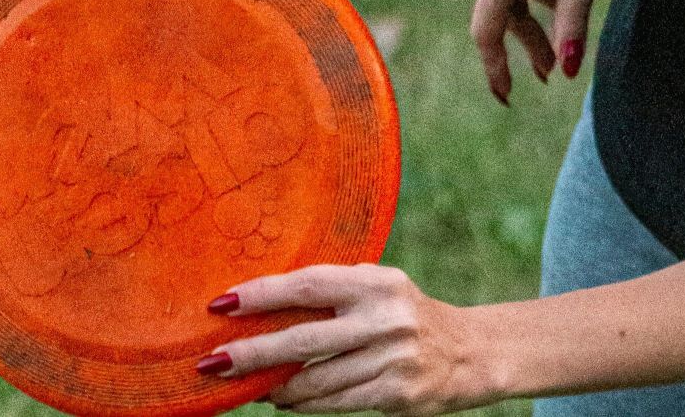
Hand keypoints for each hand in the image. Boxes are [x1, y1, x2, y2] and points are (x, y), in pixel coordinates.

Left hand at [202, 264, 501, 414]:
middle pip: (303, 337)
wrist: (470, 352)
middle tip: (214, 362)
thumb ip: (334, 290)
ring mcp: (392, 357)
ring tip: (247, 386)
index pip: (308, 284)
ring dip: (274, 387)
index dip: (262, 294)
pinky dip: (303, 403)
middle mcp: (385, 317)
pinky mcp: (395, 392)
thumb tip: (260, 301)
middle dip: (253, 352)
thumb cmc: (405, 314)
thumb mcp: (379, 289)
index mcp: (376, 282)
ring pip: (315, 379)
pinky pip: (334, 402)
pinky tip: (283, 400)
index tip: (222, 303)